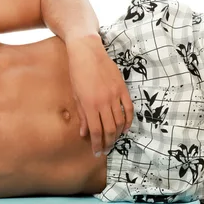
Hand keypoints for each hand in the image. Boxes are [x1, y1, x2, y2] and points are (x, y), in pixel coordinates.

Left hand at [66, 34, 133, 156]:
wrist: (87, 51)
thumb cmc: (77, 72)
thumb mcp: (75, 95)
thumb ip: (81, 116)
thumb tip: (84, 134)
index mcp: (89, 104)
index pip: (96, 131)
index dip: (97, 144)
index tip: (96, 152)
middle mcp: (103, 102)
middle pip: (109, 130)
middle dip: (108, 142)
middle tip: (105, 149)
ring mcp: (114, 95)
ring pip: (120, 122)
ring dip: (117, 134)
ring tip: (113, 140)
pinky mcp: (122, 89)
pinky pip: (128, 109)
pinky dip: (128, 121)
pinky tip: (124, 128)